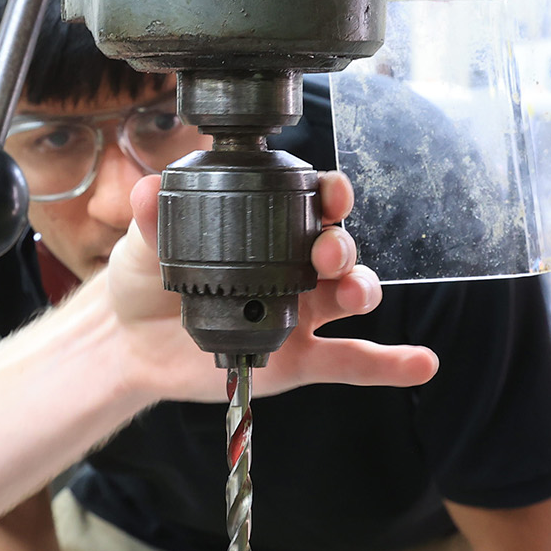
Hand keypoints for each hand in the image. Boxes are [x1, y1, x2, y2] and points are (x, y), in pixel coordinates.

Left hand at [106, 171, 438, 402]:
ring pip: (352, 295)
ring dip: (362, 287)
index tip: (329, 190)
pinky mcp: (300, 359)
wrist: (130, 346)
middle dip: (340, 244)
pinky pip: (353, 361)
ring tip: (352, 293)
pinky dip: (391, 363)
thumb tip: (148, 187)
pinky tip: (420, 362)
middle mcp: (293, 267)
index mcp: (266, 230)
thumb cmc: (146, 282)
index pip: (311, 203)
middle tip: (324, 252)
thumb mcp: (144, 245)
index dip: (330, 193)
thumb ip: (153, 220)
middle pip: (338, 247)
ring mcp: (302, 313)